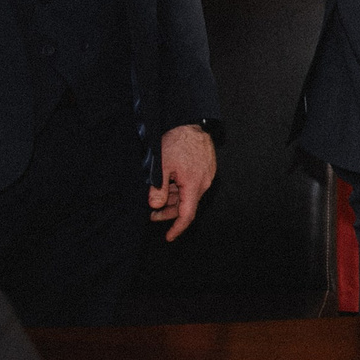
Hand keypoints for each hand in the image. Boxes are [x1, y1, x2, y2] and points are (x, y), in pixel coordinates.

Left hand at [148, 124, 216, 239]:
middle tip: (152, 214)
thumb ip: (158, 188)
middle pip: (187, 206)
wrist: (193, 122)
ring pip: (190, 196)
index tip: (168, 237)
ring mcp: (207, 176)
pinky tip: (170, 184)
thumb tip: (155, 206)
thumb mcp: (162, 165)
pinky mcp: (207, 169)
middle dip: (169, 213)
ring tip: (158, 197)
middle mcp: (204, 183)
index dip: (177, 228)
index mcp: (193, 185)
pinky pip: (193, 186)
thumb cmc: (178, 141)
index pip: (187, 215)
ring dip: (174, 200)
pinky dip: (181, 190)